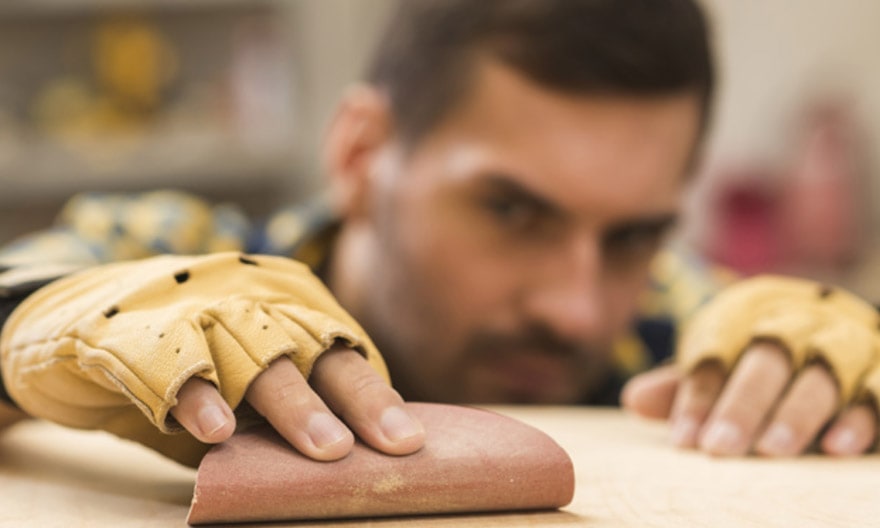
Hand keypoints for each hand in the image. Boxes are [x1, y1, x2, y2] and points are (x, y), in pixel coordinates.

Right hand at [1, 252, 423, 465]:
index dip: (375, 395)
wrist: (79, 319)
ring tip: (327, 448)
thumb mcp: (244, 371)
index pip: (341, 348)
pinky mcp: (131, 333)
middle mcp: (247, 295)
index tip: (408, 441)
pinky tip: (216, 431)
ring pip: (253, 353)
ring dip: (292, 402)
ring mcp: (190, 307)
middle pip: (312, 347)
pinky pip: (169, 363)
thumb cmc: (186, 356)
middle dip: (355, 396)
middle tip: (392, 443)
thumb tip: (347, 466)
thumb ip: (284, 408)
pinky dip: (196, 395)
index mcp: (284, 300)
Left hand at [622, 275, 879, 456]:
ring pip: (820, 378)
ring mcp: (843, 350)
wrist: (834, 322)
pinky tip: (838, 448)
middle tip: (718, 448)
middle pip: (766, 363)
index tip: (682, 441)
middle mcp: (796, 329)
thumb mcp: (722, 365)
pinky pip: (876, 393)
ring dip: (796, 414)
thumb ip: (686, 385)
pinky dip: (860, 419)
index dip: (698, 399)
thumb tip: (634, 399)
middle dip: (742, 406)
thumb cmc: (762, 357)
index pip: (716, 358)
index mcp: (748, 321)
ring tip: (773, 450)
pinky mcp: (879, 374)